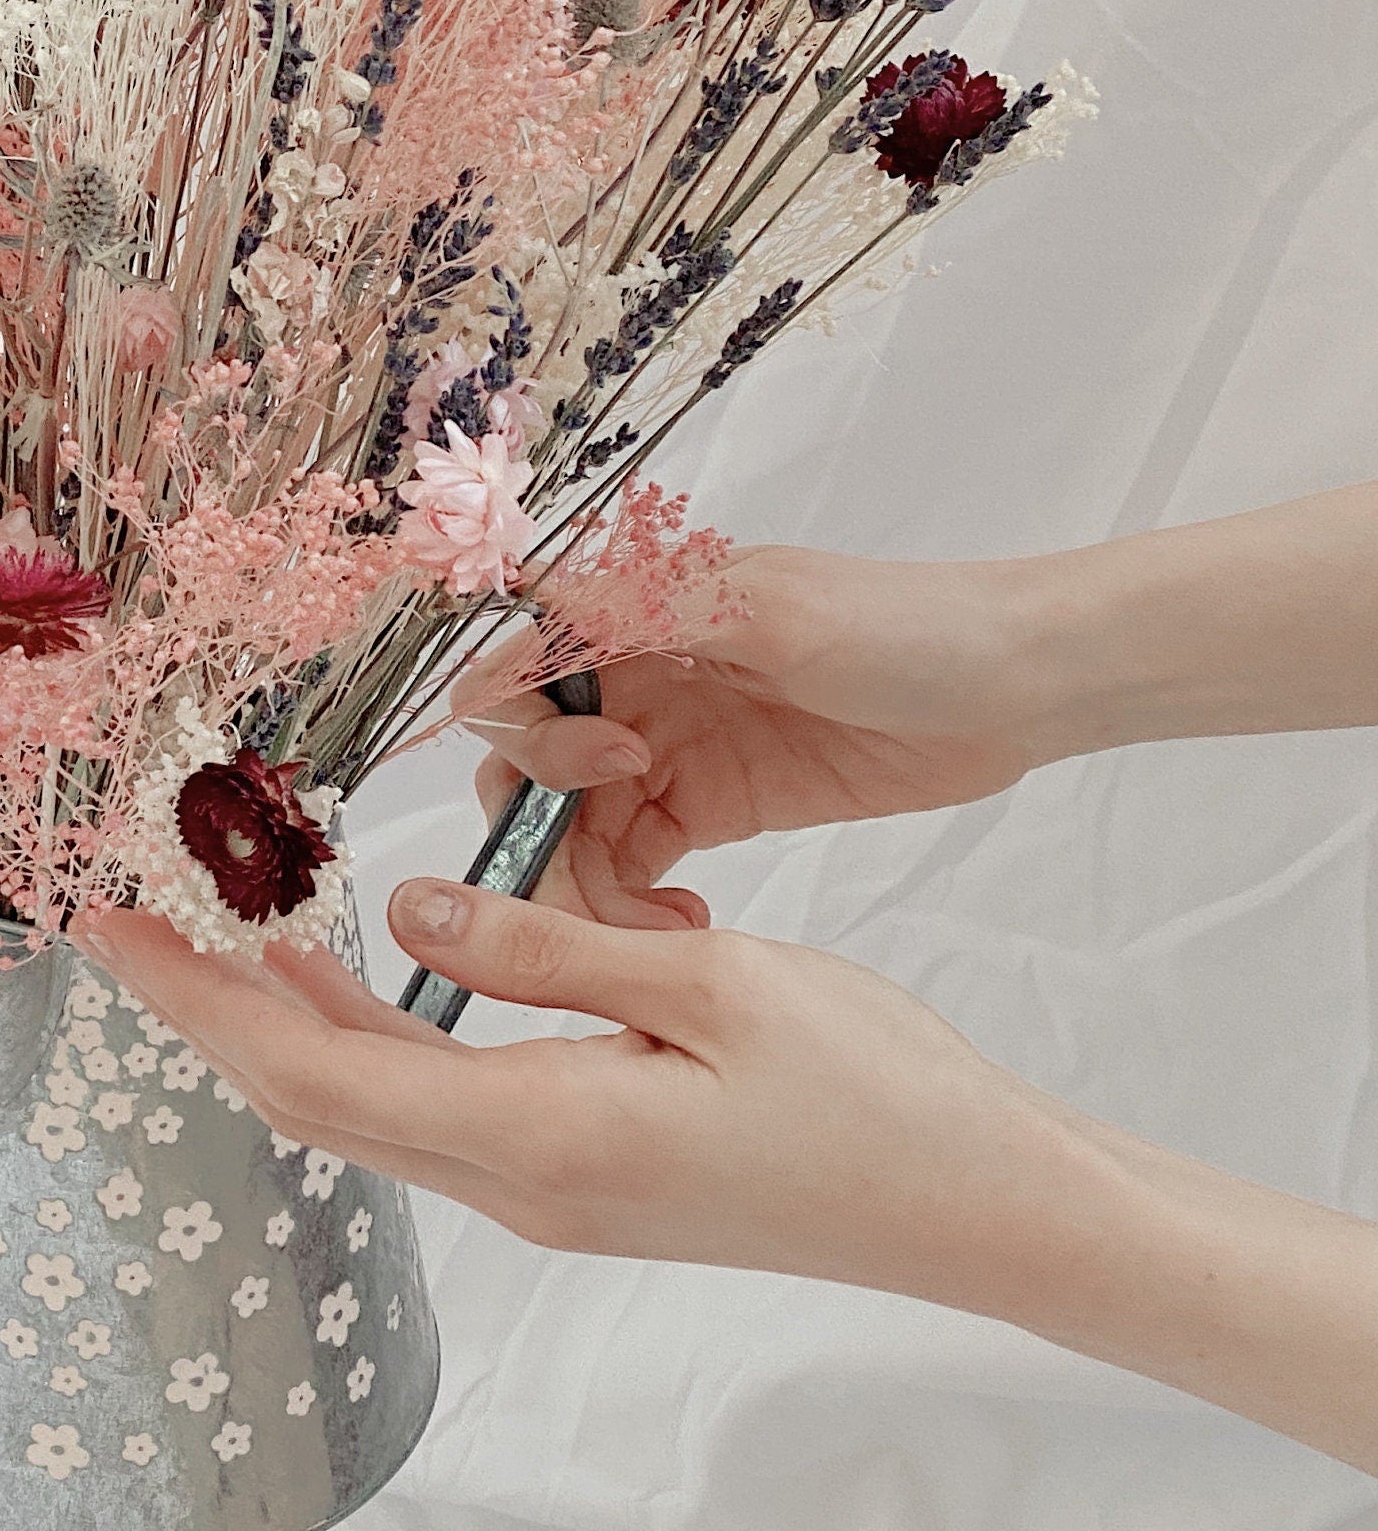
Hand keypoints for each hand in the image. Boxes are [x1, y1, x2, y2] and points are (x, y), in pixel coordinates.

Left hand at [79, 879, 1084, 1303]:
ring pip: (375, 1107)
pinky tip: (357, 975)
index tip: (110, 930)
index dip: (197, 1002)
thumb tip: (399, 915)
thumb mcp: (706, 983)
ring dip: (284, 1025)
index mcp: (543, 1136)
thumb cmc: (870, 1086)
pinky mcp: (592, 1174)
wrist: (978, 1204)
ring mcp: (557, 1192)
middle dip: (209, 1011)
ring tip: (213, 927)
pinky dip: (371, 1039)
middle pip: (320, 1101)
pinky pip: (439, 1107)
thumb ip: (541, 950)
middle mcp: (526, 1184)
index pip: (315, 1073)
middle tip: (126, 916)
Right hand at [462, 544, 1046, 928]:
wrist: (1013, 687)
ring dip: (587, 884)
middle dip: (544, 829)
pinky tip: (683, 926)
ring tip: (661, 930)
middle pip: (529, 764)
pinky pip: (630, 858)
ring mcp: (673, 746)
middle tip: (620, 880)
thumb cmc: (900, 629)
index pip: (517, 673)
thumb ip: (645, 609)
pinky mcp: (714, 804)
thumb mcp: (769, 609)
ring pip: (573, 824)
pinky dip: (629, 904)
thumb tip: (530, 600)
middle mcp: (637, 679)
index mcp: (637, 614)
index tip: (617, 765)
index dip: (531, 733)